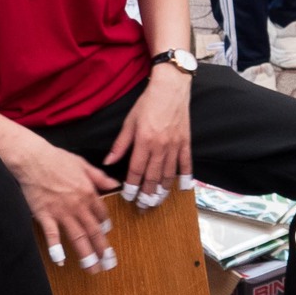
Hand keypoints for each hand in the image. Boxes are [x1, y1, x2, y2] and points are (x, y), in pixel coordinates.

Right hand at [0, 125, 119, 271]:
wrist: (32, 158)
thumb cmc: (56, 158)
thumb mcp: (83, 164)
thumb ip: (100, 177)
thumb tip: (115, 185)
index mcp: (88, 193)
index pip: (102, 215)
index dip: (105, 227)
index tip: (106, 235)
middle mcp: (78, 206)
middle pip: (94, 231)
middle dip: (103, 249)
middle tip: (109, 264)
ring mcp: (62, 212)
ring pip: (78, 237)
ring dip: (86, 255)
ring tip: (93, 269)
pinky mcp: (45, 216)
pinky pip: (52, 236)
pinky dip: (56, 249)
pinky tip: (61, 261)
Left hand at [105, 65, 193, 206]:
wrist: (171, 87)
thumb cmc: (148, 102)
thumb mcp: (129, 121)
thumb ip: (120, 144)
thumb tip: (108, 161)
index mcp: (144, 141)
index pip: (136, 170)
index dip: (131, 186)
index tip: (128, 198)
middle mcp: (160, 146)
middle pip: (153, 177)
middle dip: (147, 195)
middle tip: (143, 207)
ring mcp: (175, 145)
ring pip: (169, 175)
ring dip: (163, 191)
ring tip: (157, 202)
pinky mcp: (185, 142)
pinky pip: (186, 164)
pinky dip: (186, 177)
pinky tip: (184, 189)